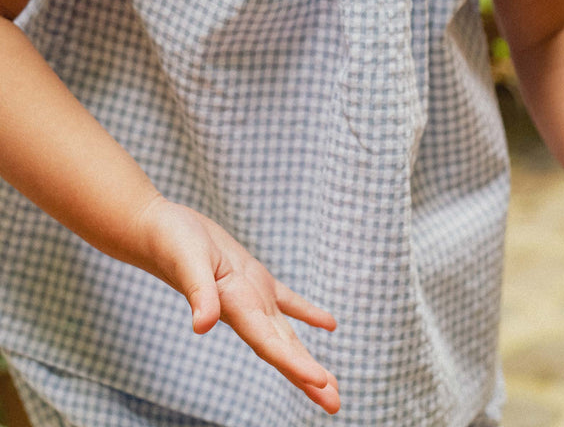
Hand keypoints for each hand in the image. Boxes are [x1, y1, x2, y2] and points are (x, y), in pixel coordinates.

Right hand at [133, 196, 339, 413]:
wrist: (157, 229)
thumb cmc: (170, 242)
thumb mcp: (188, 262)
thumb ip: (197, 294)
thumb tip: (202, 327)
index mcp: (235, 307)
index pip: (269, 343)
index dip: (295, 364)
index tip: (322, 384)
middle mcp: (246, 309)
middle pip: (282, 349)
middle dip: (307, 377)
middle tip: (335, 404)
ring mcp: (251, 295)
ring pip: (286, 333)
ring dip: (307, 357)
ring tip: (330, 385)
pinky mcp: (252, 276)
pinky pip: (286, 300)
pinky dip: (307, 313)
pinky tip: (329, 324)